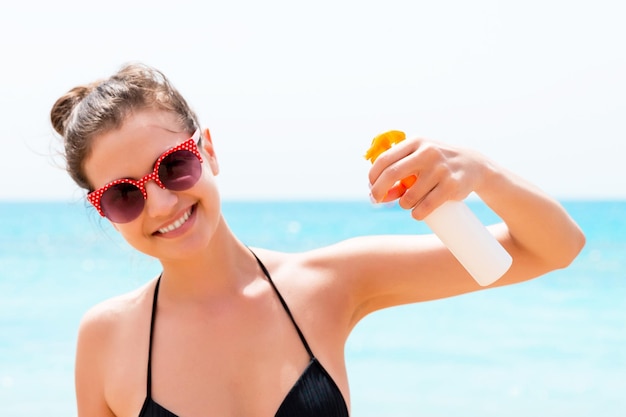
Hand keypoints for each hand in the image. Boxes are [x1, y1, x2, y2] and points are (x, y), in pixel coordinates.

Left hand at [367, 137, 485, 219]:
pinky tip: (417, 212)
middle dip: (379, 191)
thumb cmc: (436, 164)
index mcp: (416, 142)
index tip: (371, 187)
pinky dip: (417, 213)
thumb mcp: (418, 157)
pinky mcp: (451, 185)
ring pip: (408, 196)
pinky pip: (424, 206)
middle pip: (391, 174)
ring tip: (410, 202)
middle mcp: (427, 152)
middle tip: (376, 201)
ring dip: (403, 204)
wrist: (473, 166)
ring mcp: (440, 169)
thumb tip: (377, 194)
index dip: (373, 176)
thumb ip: (398, 170)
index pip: (384, 159)